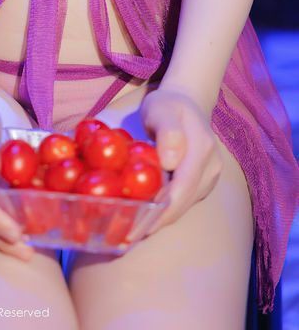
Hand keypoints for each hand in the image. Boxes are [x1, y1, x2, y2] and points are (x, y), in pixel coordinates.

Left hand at [129, 87, 222, 239]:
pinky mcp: (205, 181)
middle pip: (184, 202)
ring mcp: (211, 175)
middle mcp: (211, 166)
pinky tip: (147, 216)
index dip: (160, 211)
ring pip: (185, 205)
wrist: (189, 101)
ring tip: (132, 233)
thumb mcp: (162, 108)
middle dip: (157, 222)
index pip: (182, 188)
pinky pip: (185, 200)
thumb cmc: (168, 105)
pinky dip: (167, 210)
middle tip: (128, 238)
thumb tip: (171, 162)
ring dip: (161, 220)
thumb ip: (168, 131)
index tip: (137, 227)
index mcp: (202, 148)